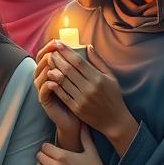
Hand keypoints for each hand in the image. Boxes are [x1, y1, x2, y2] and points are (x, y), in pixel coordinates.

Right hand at [34, 49, 81, 150]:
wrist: (77, 120)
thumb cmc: (81, 98)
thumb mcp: (84, 79)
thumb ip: (83, 64)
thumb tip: (88, 46)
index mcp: (53, 71)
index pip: (46, 54)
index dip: (50, 47)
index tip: (58, 41)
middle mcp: (45, 79)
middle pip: (41, 63)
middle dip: (48, 55)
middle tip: (54, 50)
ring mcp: (44, 90)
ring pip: (40, 75)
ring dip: (46, 68)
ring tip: (53, 63)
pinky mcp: (45, 101)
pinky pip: (43, 91)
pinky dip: (47, 85)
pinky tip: (54, 82)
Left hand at [42, 41, 137, 155]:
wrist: (115, 121)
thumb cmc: (113, 97)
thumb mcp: (110, 77)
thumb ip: (98, 61)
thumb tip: (88, 46)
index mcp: (98, 79)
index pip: (78, 62)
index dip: (67, 51)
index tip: (58, 43)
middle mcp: (89, 88)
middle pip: (68, 70)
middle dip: (58, 58)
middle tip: (51, 51)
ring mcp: (82, 99)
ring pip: (63, 81)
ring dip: (54, 70)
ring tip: (49, 62)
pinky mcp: (76, 108)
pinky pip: (62, 94)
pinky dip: (55, 84)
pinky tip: (50, 77)